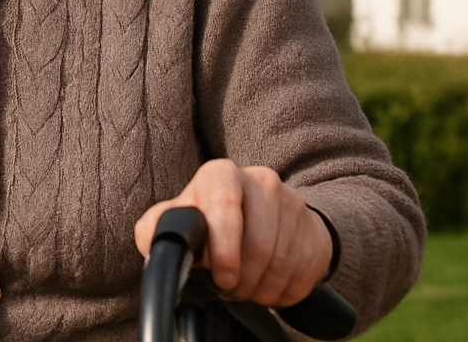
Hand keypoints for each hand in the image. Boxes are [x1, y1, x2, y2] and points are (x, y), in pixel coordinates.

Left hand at [134, 159, 331, 307]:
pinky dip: (284, 292)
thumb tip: (152, 241)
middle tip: (230, 288)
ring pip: (282, 262)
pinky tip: (268, 287)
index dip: (224, 248)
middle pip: (258, 243)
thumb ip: (157, 228)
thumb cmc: (211, 221)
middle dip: (243, 279)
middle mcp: (260, 180)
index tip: (221, 277)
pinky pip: (304, 273)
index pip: (224, 204)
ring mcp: (293, 202)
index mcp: (221, 174)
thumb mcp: (180, 219)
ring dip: (262, 289)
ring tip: (246, 288)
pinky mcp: (314, 229)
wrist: (261, 216)